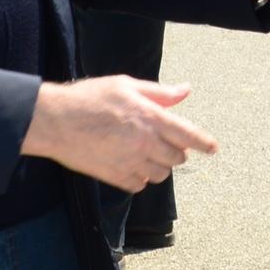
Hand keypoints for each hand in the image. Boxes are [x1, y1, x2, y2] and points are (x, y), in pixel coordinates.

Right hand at [19, 76, 218, 193]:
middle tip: (165, 142)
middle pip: (177, 158)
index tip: (213, 149)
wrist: (56, 121)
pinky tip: (130, 164)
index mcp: (150, 117)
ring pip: (161, 174)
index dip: (204, 143)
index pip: (188, 134)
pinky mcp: (115, 176)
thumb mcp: (126, 85)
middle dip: (176, 151)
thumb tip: (185, 91)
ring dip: (159, 166)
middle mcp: (144, 142)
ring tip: (145, 153)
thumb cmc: (90, 98)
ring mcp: (130, 162)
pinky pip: (140, 184)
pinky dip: (140, 177)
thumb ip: (159, 92)